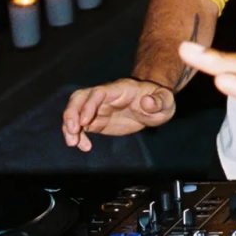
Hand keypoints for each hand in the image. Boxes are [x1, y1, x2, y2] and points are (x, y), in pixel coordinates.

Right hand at [61, 78, 176, 150]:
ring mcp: (99, 107)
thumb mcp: (166, 101)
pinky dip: (77, 135)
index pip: (98, 92)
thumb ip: (159, 101)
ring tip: (73, 142)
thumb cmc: (160, 101)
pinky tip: (84, 146)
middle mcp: (105, 96)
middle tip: (72, 131)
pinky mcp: (96, 120)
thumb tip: (146, 102)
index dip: (89, 105)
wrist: (154, 106)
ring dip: (69, 125)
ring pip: (75, 110)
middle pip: (80, 97)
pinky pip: (80, 125)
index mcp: (120, 89)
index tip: (85, 122)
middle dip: (71, 112)